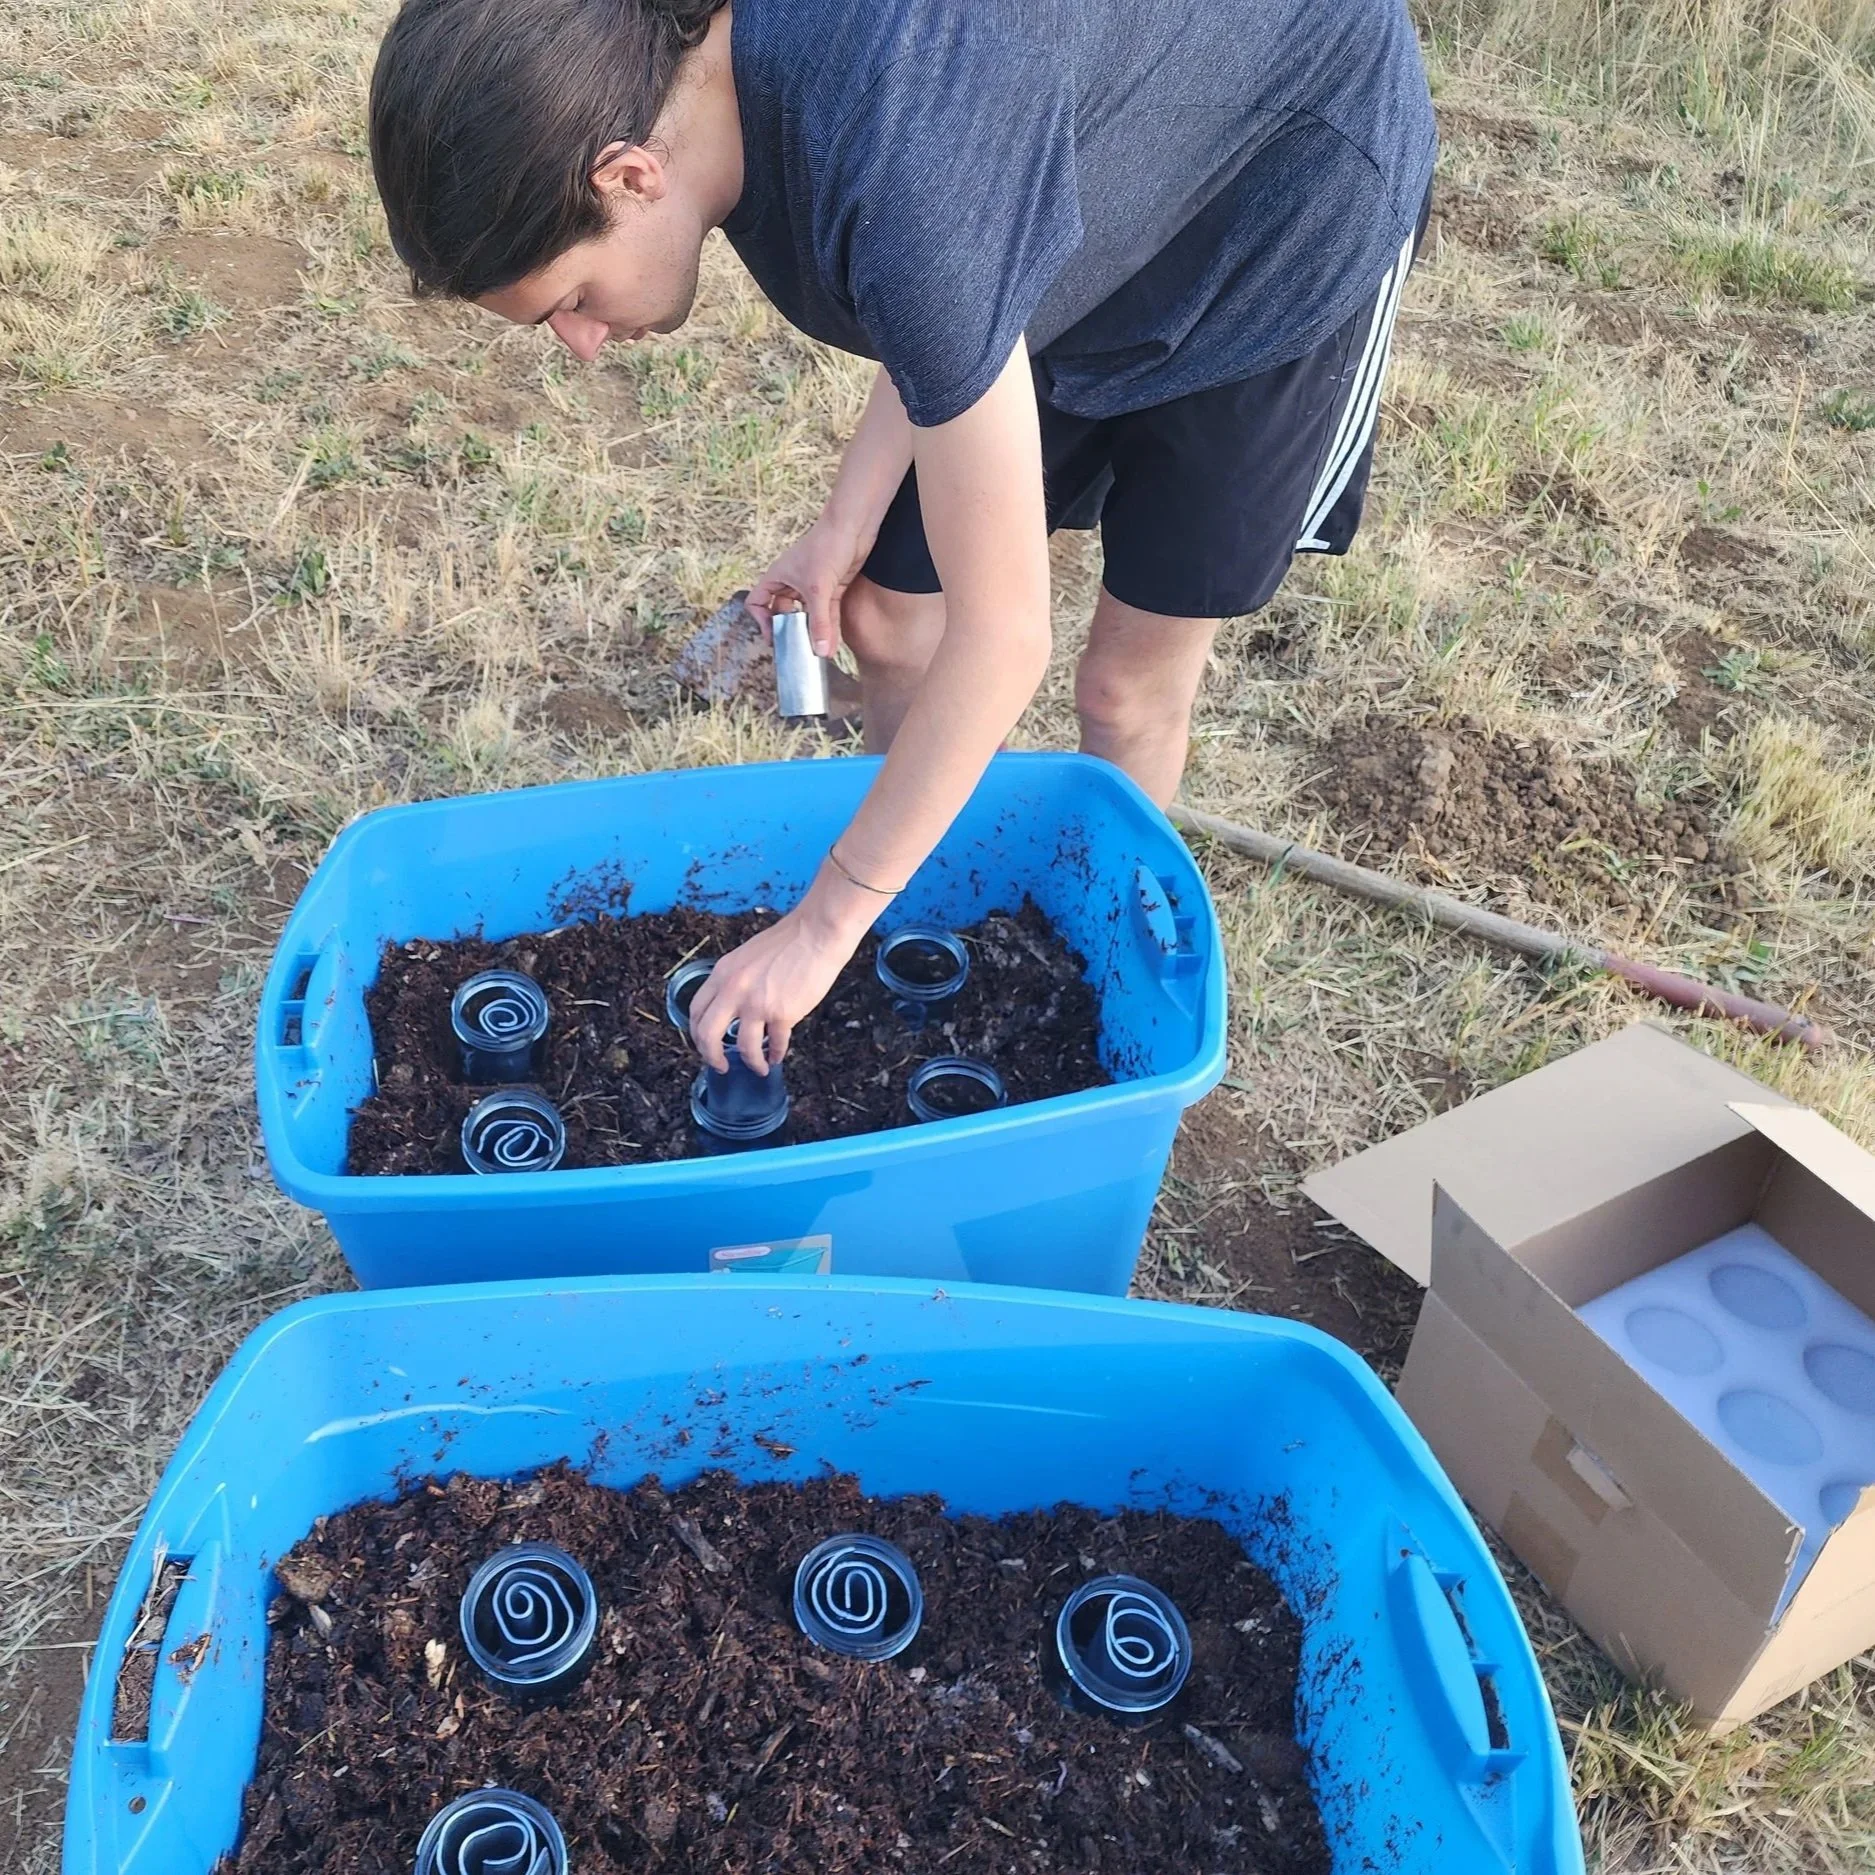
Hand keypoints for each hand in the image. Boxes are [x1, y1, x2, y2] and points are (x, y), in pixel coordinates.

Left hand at [685, 872, 876, 1071]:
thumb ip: (734, 981)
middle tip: (721, 1066)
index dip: (696, 1034)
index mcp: (722, 974)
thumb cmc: (788, 941)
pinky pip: (776, 1043)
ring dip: (752, 1062)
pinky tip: (778, 1056)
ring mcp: (757, 1003)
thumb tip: (733, 1007)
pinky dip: (776, 1054)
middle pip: (708, 1034)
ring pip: (744, 1047)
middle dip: (712, 1057)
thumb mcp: (746, 958)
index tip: (705, 1045)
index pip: (696, 1010)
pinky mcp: (782, 1013)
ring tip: (760, 1068)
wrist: (816, 934)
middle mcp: (734, 990)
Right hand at [746, 509, 875, 657]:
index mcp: (778, 577)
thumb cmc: (826, 546)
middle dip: (790, 632)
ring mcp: (813, 587)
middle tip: (797, 651)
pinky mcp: (832, 589)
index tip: (774, 637)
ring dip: (812, 634)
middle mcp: (792, 583)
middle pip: (783, 613)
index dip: (761, 621)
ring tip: (817, 655)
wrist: (853, 526)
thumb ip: (819, 622)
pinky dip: (829, 629)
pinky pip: (826, 614)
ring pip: (807, 616)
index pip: (758, 602)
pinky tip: (832, 646)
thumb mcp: (819, 589)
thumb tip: (820, 651)